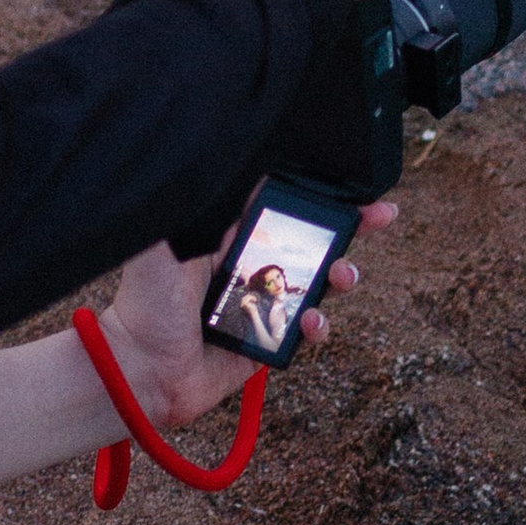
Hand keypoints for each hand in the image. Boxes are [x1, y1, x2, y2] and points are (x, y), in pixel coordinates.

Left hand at [91, 204, 399, 433]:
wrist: (141, 370)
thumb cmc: (144, 305)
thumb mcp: (162, 243)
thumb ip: (184, 202)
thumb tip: (208, 153)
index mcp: (228, 237)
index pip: (282, 206)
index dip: (317, 194)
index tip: (349, 183)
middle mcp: (250, 267)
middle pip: (311, 240)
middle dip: (351, 227)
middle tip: (383, 215)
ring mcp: (264, 305)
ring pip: (319, 283)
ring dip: (342, 274)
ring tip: (344, 276)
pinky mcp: (270, 343)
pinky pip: (308, 330)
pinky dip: (320, 325)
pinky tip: (312, 322)